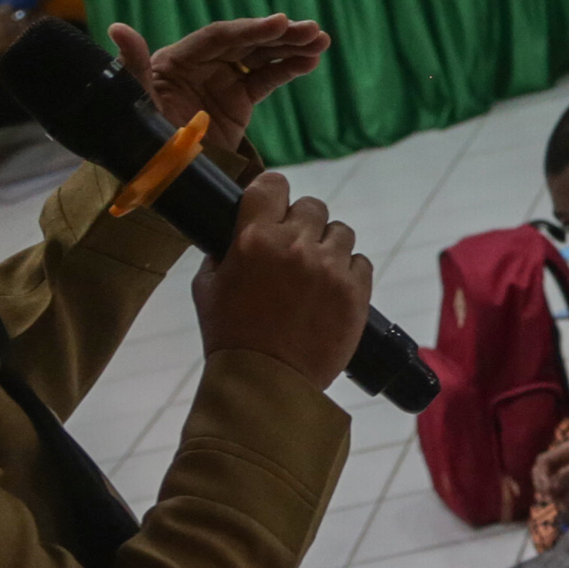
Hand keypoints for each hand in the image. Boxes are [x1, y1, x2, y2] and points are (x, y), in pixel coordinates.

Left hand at [112, 15, 327, 163]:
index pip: (218, 38)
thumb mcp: (136, 107)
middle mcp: (200, 65)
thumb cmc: (140, 144)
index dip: (250, 30)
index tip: (280, 23)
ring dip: (291, 47)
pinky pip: (266, 79)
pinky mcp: (238, 101)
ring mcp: (221, 81)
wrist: (158, 181)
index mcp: (175, 61)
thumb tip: (118, 29)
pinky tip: (311, 61)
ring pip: (260, 56)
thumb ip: (133, 67)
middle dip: (280, 35)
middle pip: (245, 41)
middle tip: (311, 30)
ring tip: (321, 40)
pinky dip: (289, 69)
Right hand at [193, 173, 370, 386]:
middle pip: (313, 206)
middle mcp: (295, 246)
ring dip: (328, 247)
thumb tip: (233, 235)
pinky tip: (332, 291)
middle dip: (302, 224)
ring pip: (341, 232)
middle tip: (294, 250)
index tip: (273, 205)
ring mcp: (329, 268)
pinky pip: (361, 262)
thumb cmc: (231, 336)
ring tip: (315, 273)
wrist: (266, 383)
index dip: (273, 192)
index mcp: (254, 239)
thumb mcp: (207, 288)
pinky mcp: (355, 292)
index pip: (273, 184)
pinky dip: (349, 273)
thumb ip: (221, 253)